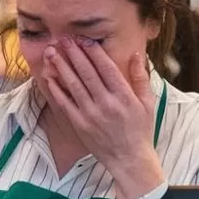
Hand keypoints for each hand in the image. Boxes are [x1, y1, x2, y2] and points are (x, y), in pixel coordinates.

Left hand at [42, 37, 164, 198]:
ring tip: (52, 52)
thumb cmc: (140, 130)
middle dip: (74, 54)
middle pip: (87, 73)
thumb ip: (140, 78)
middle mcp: (107, 103)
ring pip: (74, 85)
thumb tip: (136, 54)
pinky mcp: (80, 124)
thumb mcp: (148, 103)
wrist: (129, 160)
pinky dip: (57, 88)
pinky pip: (65, 103)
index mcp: (124, 96)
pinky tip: (50, 75)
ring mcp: (91, 114)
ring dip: (62, 66)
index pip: (107, 68)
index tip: (84, 39)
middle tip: (64, 39)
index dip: (94, 52)